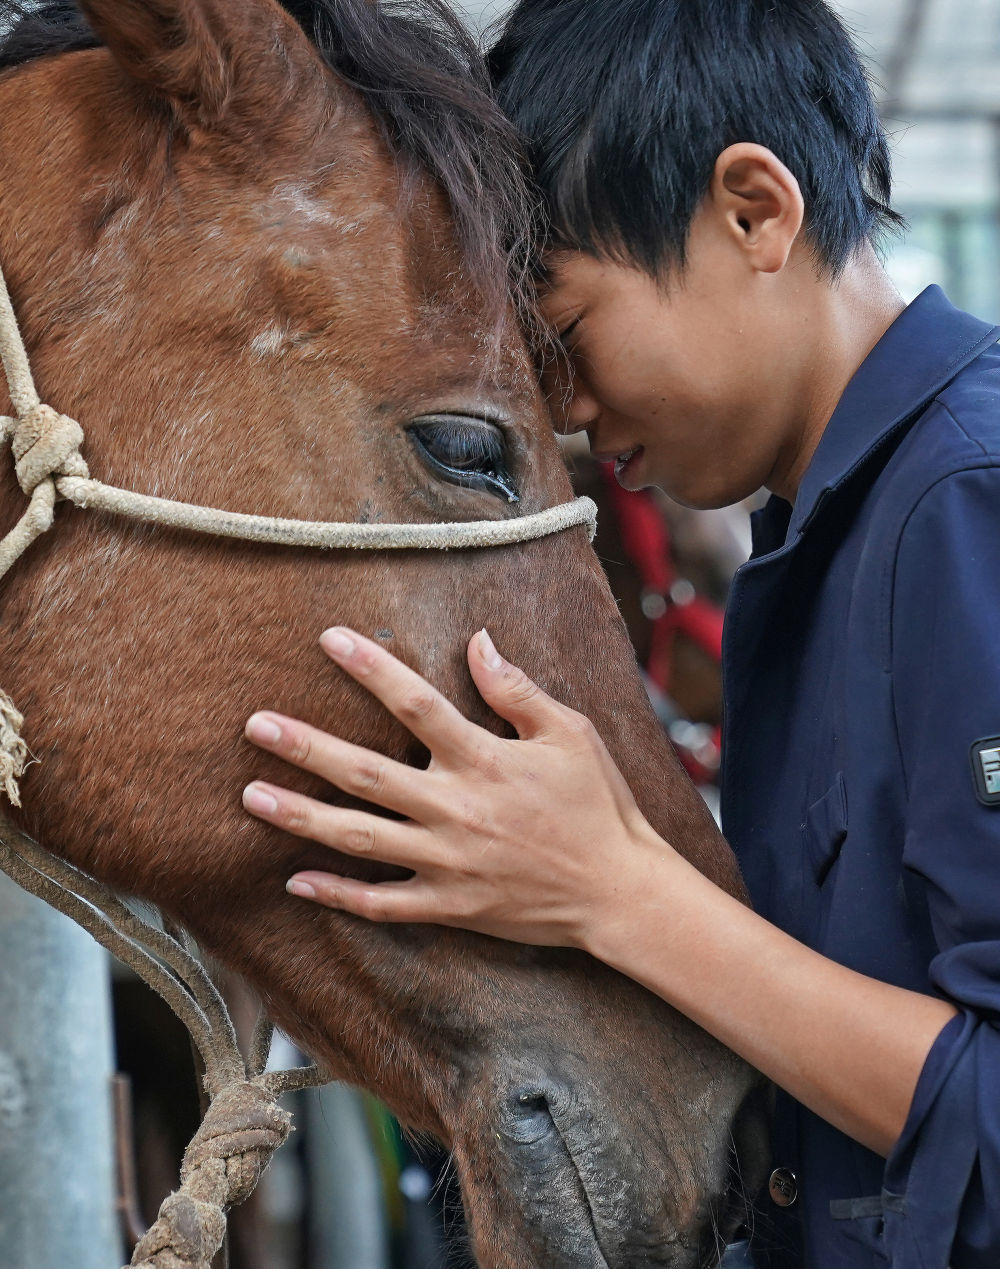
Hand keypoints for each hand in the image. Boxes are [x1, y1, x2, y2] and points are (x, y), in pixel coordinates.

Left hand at [242, 627, 668, 946]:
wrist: (618, 892)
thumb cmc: (597, 805)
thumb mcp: (570, 734)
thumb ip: (517, 690)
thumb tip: (477, 641)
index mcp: (485, 761)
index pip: (416, 707)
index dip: (371, 670)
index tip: (330, 639)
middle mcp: (456, 810)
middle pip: (366, 774)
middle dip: (306, 748)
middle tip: (255, 726)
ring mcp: (447, 863)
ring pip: (359, 840)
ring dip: (301, 818)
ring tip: (251, 797)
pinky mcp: (449, 907)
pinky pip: (382, 905)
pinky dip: (338, 895)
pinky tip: (294, 881)